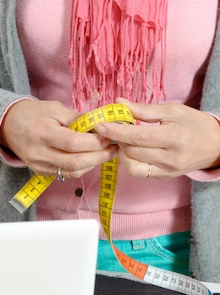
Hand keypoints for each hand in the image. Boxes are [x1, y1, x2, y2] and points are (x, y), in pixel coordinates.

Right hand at [0, 99, 117, 178]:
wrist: (8, 126)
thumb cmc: (32, 114)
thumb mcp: (54, 108)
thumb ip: (77, 118)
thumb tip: (101, 125)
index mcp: (42, 133)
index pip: (73, 143)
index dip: (95, 141)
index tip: (110, 135)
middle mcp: (39, 153)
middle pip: (75, 161)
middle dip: (99, 156)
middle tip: (115, 147)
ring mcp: (39, 165)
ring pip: (73, 171)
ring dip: (93, 163)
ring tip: (107, 153)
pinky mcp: (41, 172)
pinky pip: (66, 173)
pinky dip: (82, 167)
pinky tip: (91, 158)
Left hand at [93, 98, 219, 177]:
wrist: (216, 145)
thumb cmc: (194, 124)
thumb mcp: (173, 110)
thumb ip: (144, 109)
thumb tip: (118, 103)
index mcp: (175, 137)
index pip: (138, 136)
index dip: (116, 131)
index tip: (100, 124)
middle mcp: (170, 158)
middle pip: (132, 151)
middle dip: (117, 139)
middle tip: (112, 127)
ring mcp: (166, 170)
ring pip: (131, 165)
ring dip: (121, 151)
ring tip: (124, 139)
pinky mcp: (162, 177)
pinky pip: (138, 171)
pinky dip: (130, 160)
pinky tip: (132, 149)